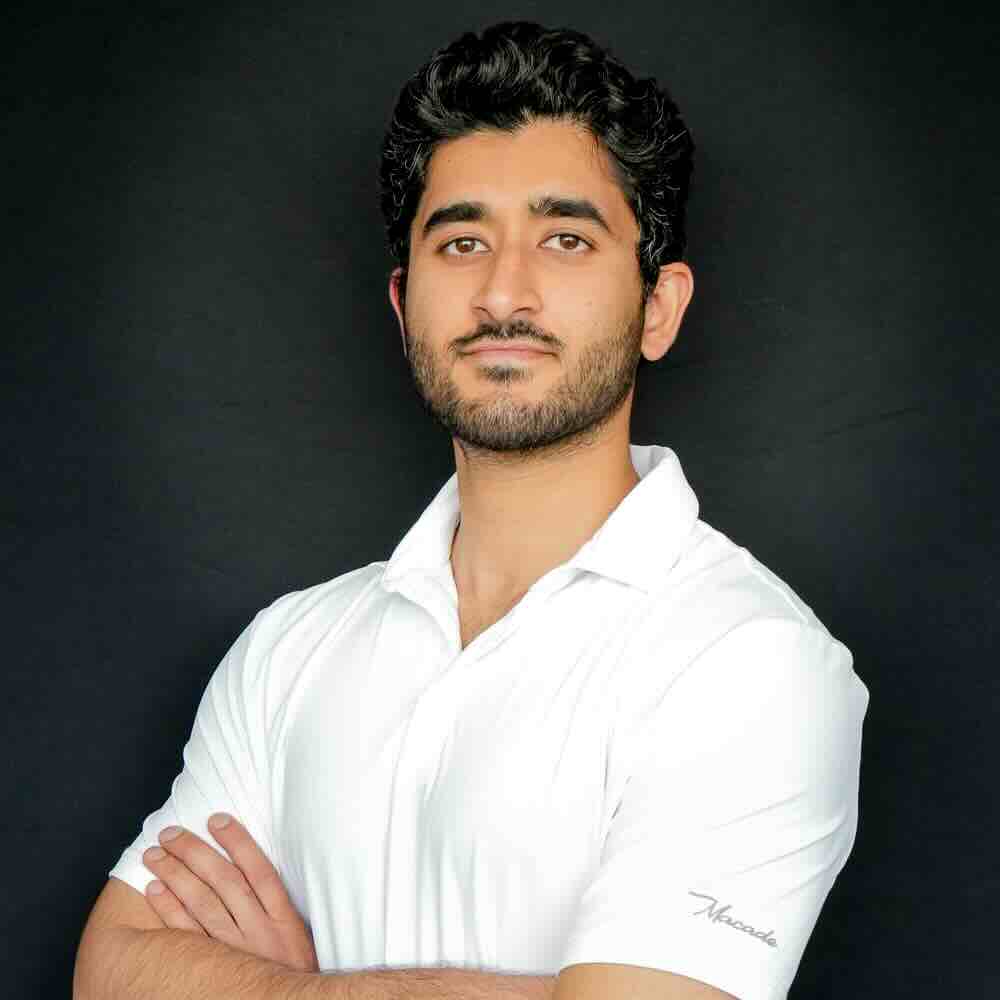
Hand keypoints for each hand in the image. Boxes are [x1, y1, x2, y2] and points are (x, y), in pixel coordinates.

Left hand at [141, 813, 318, 973]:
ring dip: (175, 875)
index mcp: (284, 919)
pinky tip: (154, 890)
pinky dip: (169, 910)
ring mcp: (234, 951)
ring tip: (154, 855)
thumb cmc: (290, 970)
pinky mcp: (213, 968)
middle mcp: (259, 932)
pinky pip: (186, 936)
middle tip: (170, 833)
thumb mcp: (296, 934)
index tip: (216, 819)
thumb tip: (250, 865)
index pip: (260, 870)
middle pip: (225, 882)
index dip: (238, 841)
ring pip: (202, 905)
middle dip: (195, 852)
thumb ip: (276, 904)